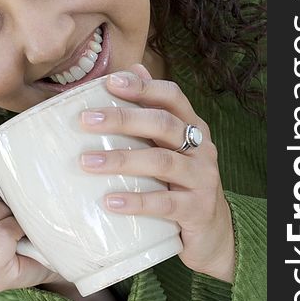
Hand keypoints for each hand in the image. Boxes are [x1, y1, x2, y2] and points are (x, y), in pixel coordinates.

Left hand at [79, 64, 234, 282]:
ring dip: (121, 160)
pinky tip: (110, 201)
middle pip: (163, 124)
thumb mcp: (171, 146)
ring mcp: (202, 178)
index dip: (142, 86)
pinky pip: (165, 203)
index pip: (171, 96)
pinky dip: (136, 201)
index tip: (110, 82)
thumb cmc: (182, 182)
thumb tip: (132, 68)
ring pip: (161, 162)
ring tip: (87, 162)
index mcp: (193, 127)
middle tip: (86, 120)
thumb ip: (153, 112)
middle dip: (123, 119)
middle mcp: (201, 148)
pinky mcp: (197, 209)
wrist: (213, 232)